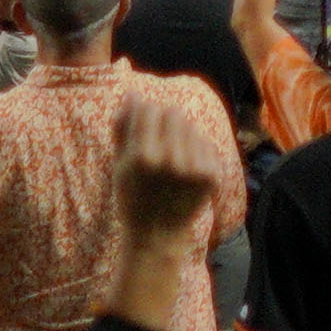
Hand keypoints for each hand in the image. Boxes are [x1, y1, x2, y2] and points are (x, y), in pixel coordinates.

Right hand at [109, 76, 239, 256]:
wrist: (157, 235)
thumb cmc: (132, 198)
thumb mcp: (119, 164)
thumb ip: (123, 128)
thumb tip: (132, 95)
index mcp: (142, 156)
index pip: (149, 109)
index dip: (144, 112)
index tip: (142, 125)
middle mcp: (169, 159)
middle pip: (173, 112)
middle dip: (164, 119)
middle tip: (158, 139)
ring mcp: (193, 167)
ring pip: (191, 125)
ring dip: (180, 133)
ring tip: (171, 155)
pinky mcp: (211, 174)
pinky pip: (205, 142)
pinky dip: (195, 149)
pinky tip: (184, 167)